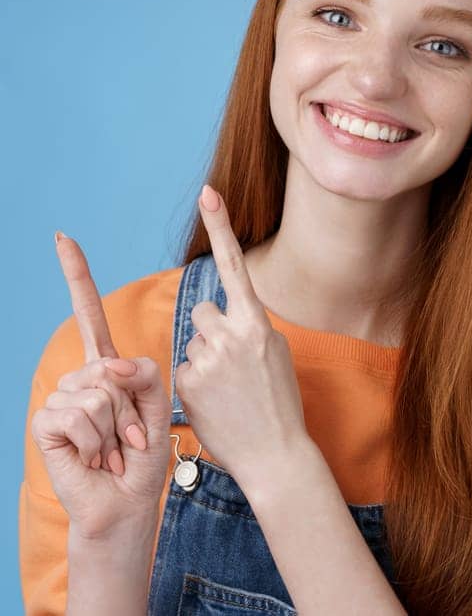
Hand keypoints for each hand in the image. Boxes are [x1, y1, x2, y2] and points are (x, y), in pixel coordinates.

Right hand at [30, 234, 171, 538]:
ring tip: (114, 448)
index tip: (64, 238)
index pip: (89, 315)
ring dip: (116, 428)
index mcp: (107, 368)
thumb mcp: (157, 405)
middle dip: (132, 407)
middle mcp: (80, 379)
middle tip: (131, 437)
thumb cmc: (145, 454)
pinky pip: (78, 413)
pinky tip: (95, 455)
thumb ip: (143, 374)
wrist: (128, 500)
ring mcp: (60, 399)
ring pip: (97, 392)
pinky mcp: (46, 423)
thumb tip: (109, 364)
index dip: (77, 277)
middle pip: (110, 365)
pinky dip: (98, 439)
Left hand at [175, 184, 310, 490]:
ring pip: (192, 340)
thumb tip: (228, 316)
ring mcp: (208, 359)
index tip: (208, 193)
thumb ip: (252, 329)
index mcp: (259, 324)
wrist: (276, 454)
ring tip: (228, 391)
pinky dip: (196, 384)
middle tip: (233, 367)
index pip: (235, 266)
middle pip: (203, 312)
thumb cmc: (279, 404)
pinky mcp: (187, 382)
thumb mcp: (277, 356)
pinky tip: (215, 403)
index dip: (220, 227)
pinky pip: (182, 368)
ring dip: (204, 359)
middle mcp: (232, 335)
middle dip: (212, 332)